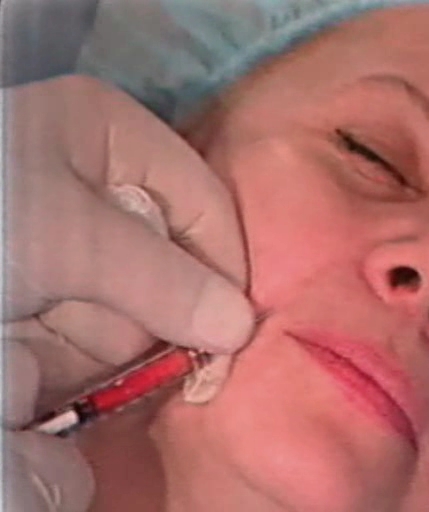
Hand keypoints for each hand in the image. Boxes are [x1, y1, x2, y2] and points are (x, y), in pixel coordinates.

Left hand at [3, 75, 254, 510]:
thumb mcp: (68, 237)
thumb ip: (162, 281)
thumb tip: (240, 329)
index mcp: (113, 137)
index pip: (205, 206)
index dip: (223, 270)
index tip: (230, 338)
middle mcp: (97, 183)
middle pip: (168, 263)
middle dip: (158, 321)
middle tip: (160, 374)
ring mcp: (67, 239)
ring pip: (128, 307)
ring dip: (109, 349)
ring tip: (58, 354)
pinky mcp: (41, 286)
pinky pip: (88, 330)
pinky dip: (76, 359)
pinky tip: (41, 365)